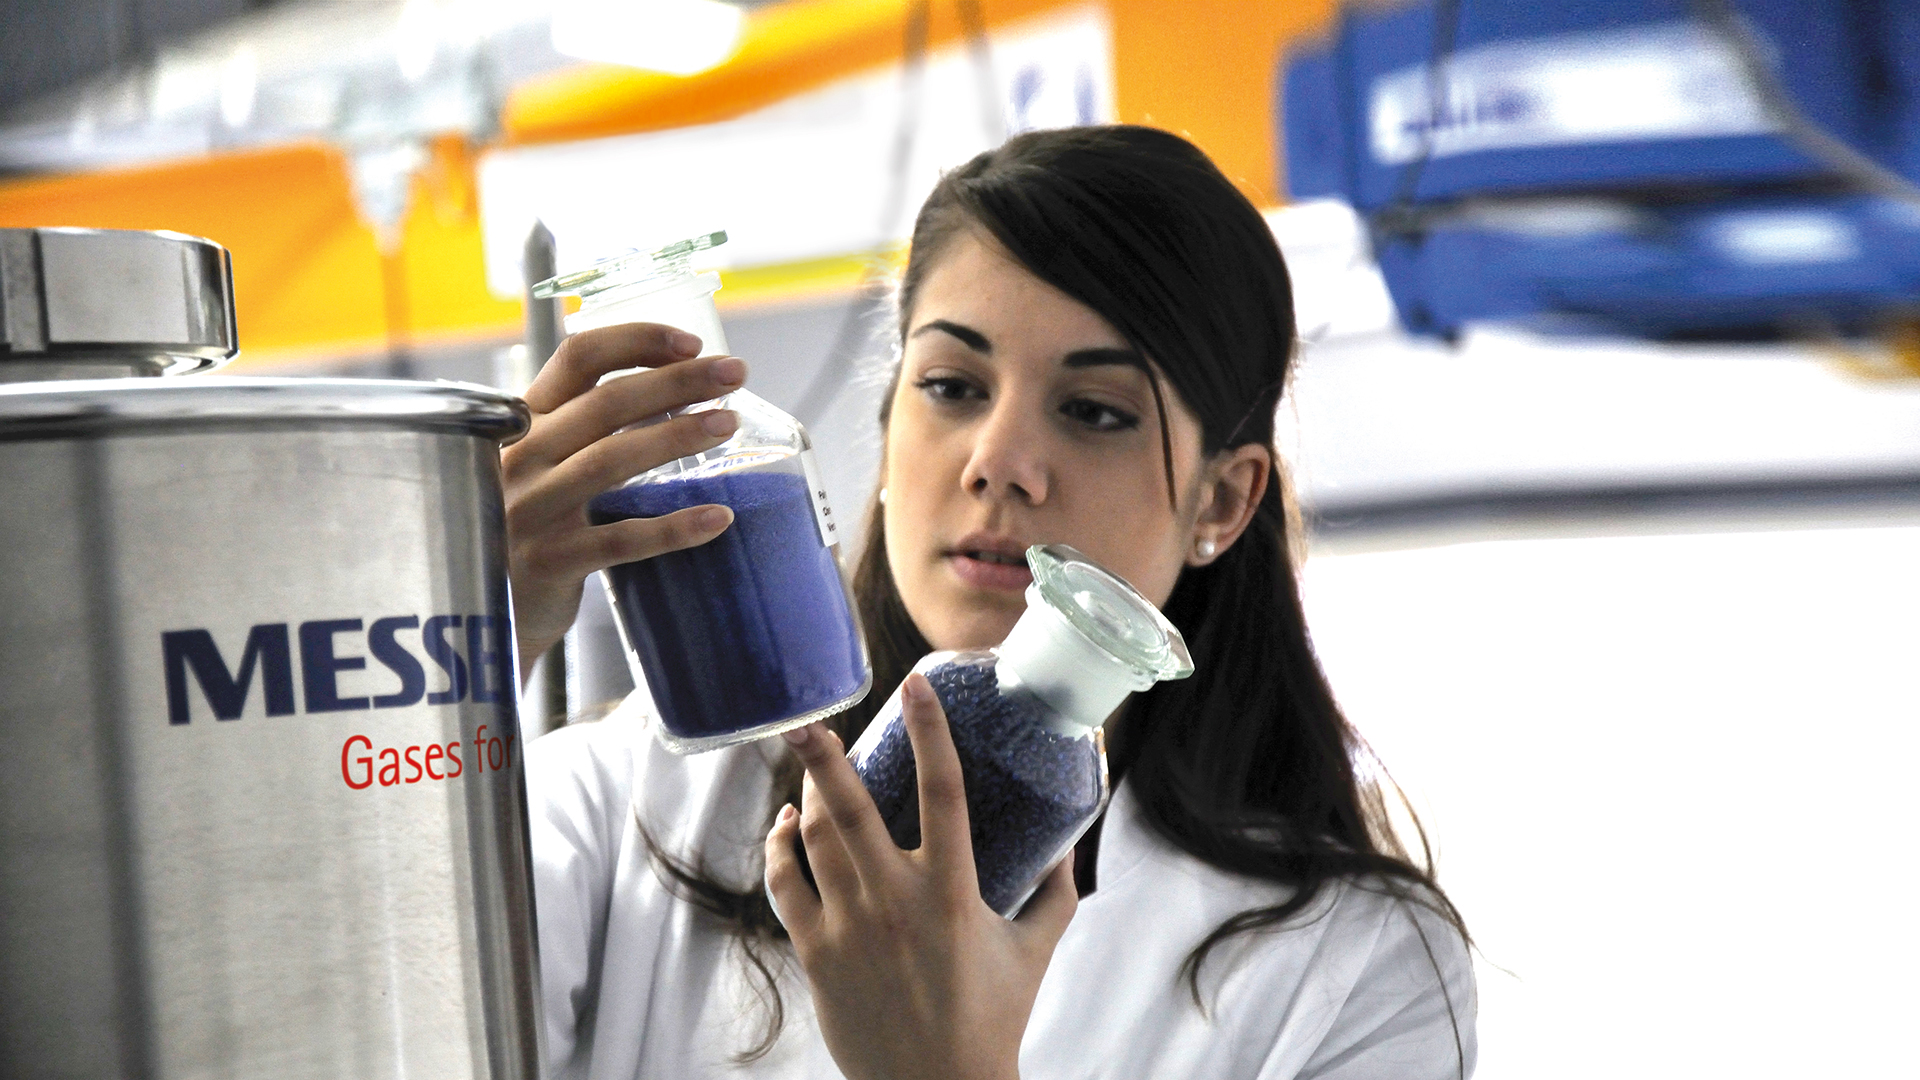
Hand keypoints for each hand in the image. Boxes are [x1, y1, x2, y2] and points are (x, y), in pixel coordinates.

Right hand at [502, 322, 745, 677]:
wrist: (473, 607)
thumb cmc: (524, 526)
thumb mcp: (540, 465)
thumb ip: (586, 429)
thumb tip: (680, 392)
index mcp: (522, 422)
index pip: (577, 358)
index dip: (637, 341)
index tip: (692, 342)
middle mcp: (521, 458)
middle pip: (606, 402)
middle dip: (677, 381)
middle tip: (735, 372)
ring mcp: (531, 510)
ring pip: (611, 460)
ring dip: (676, 436)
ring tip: (729, 424)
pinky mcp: (549, 562)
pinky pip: (620, 540)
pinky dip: (673, 528)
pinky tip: (719, 518)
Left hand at [764, 674, 1077, 1079]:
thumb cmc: (993, 1018)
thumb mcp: (1037, 949)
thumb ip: (1055, 890)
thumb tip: (1067, 838)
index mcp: (953, 894)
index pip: (944, 794)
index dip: (930, 733)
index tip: (916, 687)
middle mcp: (895, 904)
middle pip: (850, 811)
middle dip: (822, 758)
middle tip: (805, 717)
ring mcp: (849, 930)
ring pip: (812, 842)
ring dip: (803, 795)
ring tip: (806, 761)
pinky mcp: (816, 956)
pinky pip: (785, 887)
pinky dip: (780, 849)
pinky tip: (785, 826)